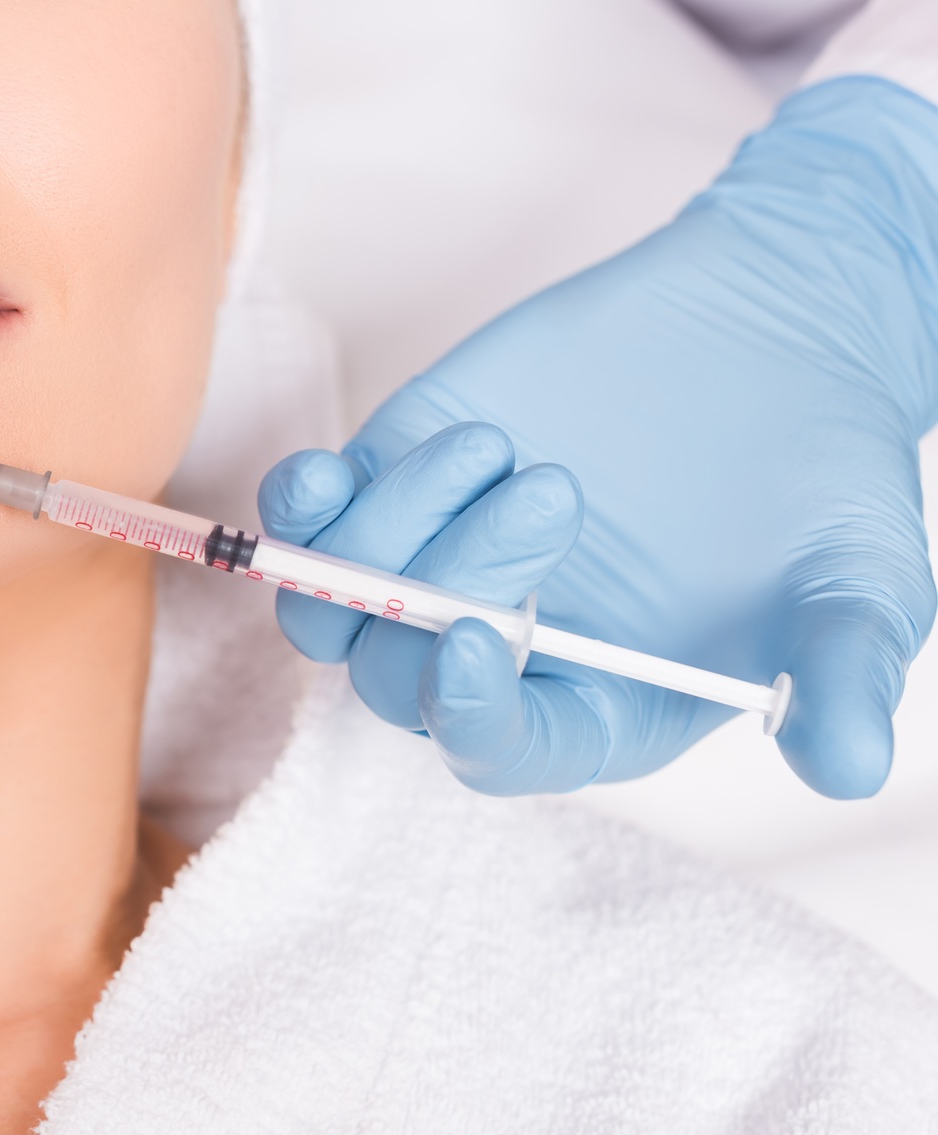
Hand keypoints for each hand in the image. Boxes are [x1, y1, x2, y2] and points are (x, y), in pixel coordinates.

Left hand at [260, 76, 937, 797]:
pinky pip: (306, 526)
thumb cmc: (820, 483)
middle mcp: (499, 656)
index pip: (498, 751)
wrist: (780, 339)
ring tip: (498, 450)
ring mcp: (436, 569)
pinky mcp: (398, 487)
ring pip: (337, 606)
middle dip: (454, 587)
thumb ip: (844, 675)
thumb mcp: (861, 581)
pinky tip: (335, 468)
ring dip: (388, 534)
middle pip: (396, 680)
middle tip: (558, 490)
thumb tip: (848, 769)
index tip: (467, 642)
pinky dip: (300, 507)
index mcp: (592, 708)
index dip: (469, 717)